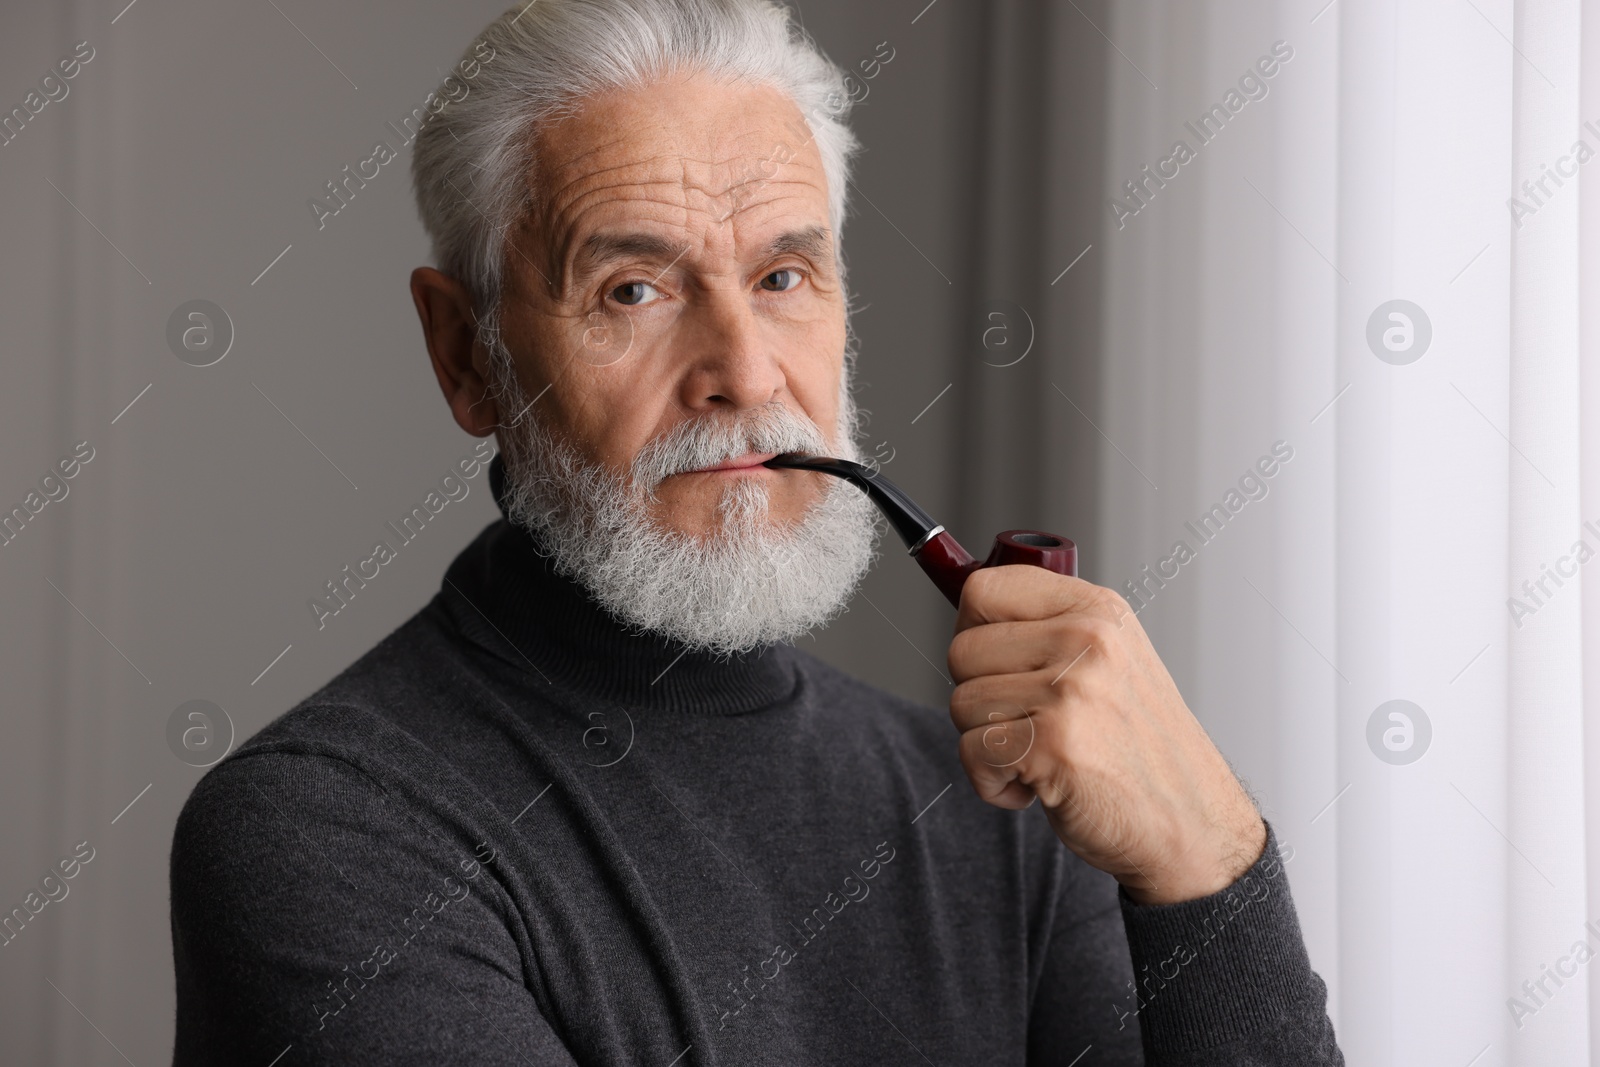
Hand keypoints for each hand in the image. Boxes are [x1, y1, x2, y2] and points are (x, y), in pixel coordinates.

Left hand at [946, 566, 1265, 904]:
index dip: (971, 631)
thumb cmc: (1140, 748)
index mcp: (1096, 610)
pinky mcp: (1050, 745)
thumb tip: (968, 618)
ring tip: (1040, 755)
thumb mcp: (1111, 660)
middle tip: (1029, 724)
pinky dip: (991, 783)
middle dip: (979, 698)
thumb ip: (1049, 630)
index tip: (994, 664)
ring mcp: (1069, 691)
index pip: (983, 589)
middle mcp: (1086, 640)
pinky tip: (1036, 786)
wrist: (1191, 821)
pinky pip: (971, 752)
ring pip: (961, 704)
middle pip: (962, 651)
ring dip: (987, 743)